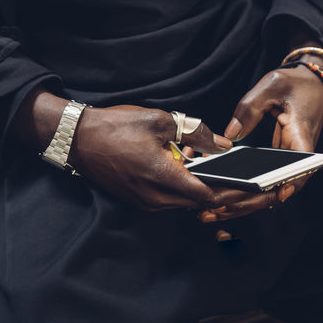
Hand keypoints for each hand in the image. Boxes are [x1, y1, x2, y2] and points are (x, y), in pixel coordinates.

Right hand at [72, 104, 234, 211]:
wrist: (77, 138)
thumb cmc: (115, 127)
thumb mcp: (160, 120)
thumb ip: (196, 133)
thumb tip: (222, 145)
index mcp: (162, 177)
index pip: (207, 195)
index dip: (229, 190)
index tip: (245, 183)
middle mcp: (154, 197)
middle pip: (197, 202)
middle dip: (215, 187)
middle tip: (229, 169)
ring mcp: (143, 202)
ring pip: (182, 201)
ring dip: (195, 186)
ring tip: (201, 161)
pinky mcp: (136, 200)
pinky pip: (167, 199)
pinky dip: (179, 187)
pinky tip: (180, 164)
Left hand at [195, 63, 322, 225]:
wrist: (312, 83)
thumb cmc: (295, 83)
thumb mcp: (272, 86)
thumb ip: (250, 108)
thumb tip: (231, 135)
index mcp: (302, 136)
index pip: (302, 167)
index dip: (291, 182)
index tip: (277, 194)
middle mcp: (297, 154)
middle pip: (277, 188)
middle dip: (249, 202)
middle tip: (219, 209)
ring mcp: (288, 160)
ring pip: (268, 190)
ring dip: (241, 202)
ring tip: (211, 212)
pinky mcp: (278, 160)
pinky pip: (262, 180)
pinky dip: (242, 190)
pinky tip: (218, 194)